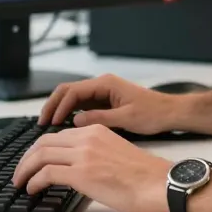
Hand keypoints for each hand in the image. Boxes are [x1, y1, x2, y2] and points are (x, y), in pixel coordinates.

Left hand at [13, 124, 171, 211]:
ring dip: (25, 169)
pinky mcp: (82, 173)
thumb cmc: (143, 175)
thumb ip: (94, 152)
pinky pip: (46, 173)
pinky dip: (34, 181)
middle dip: (26, 158)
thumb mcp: (114, 152)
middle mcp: (87, 137)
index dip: (39, 148)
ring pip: (40, 155)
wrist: (158, 183)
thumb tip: (78, 167)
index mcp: (96, 130)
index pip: (57, 134)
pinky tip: (32, 189)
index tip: (32, 160)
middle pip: (44, 142)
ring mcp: (83, 154)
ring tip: (20, 182)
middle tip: (20, 172)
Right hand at [38, 74, 183, 133]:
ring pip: (73, 98)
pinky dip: (70, 114)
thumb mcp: (126, 118)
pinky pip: (82, 105)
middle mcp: (102, 85)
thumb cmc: (152, 114)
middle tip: (41, 123)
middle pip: (68, 91)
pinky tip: (64, 127)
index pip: (73, 92)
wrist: (170, 112)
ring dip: (59, 110)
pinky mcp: (105, 102)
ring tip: (47, 127)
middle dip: (53, 105)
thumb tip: (74, 122)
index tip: (50, 123)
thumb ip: (99, 119)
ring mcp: (102, 93)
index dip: (59, 107)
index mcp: (106, 84)